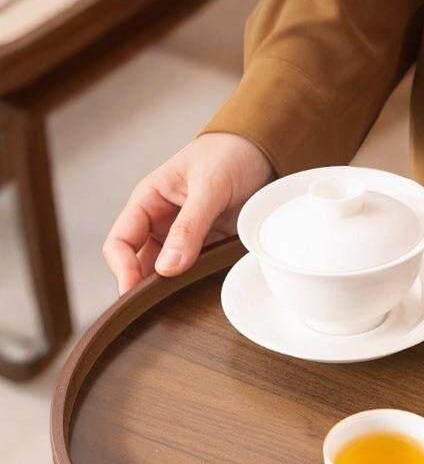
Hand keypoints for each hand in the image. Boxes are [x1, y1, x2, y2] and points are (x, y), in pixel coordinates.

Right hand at [104, 133, 272, 293]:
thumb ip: (190, 226)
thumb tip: (167, 268)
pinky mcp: (210, 247)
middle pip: (142, 264)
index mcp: (148, 201)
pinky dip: (198, 284)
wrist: (263, 152)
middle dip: (147, 287)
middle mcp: (162, 222)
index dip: (122, 269)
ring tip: (181, 307)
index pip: (120, 242)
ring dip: (174, 289)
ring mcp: (186, 237)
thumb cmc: (229, 155)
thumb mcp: (208, 186)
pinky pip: (198, 272)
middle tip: (159, 311)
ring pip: (169, 272)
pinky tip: (204, 296)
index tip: (134, 293)